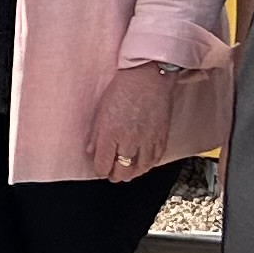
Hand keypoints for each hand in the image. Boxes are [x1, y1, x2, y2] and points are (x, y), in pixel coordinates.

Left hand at [88, 62, 194, 182]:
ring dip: (132, 173)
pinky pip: (155, 160)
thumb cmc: (123, 88)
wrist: (149, 77)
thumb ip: (95, 134)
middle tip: (112, 173)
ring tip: (127, 171)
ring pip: (140, 169)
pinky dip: (147, 165)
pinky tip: (142, 164)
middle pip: (122, 172)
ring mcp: (147, 141)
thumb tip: (91, 151)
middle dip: (115, 175)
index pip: (103, 165)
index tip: (100, 168)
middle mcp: (129, 141)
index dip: (100, 170)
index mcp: (110, 134)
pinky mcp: (162, 138)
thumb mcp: (101, 110)